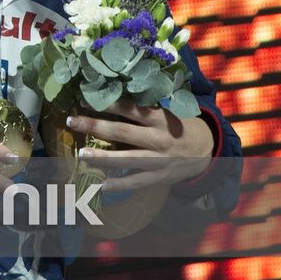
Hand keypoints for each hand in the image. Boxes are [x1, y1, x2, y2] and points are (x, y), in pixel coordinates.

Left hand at [66, 98, 213, 191]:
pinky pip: (137, 182)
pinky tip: (102, 186)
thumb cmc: (180, 125)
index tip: (84, 99)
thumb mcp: (168, 111)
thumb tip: (113, 94)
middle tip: (72, 121)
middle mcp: (158, 138)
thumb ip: (145, 107)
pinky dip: (120, 184)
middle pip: (122, 132)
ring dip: (102, 157)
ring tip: (81, 155)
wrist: (208, 150)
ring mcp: (159, 160)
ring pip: (127, 159)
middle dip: (95, 126)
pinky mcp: (161, 178)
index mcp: (159, 118)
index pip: (129, 109)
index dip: (107, 104)